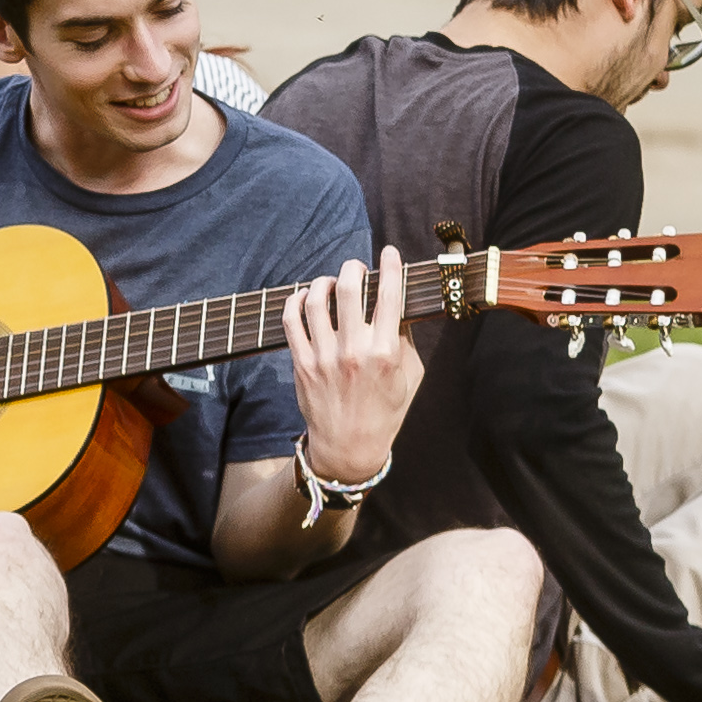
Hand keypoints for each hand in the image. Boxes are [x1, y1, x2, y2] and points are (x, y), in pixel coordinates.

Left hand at [279, 248, 420, 485]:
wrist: (349, 448)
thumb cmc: (385, 412)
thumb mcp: (410, 378)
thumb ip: (406, 340)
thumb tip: (399, 306)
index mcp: (386, 352)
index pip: (389, 296)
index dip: (390, 267)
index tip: (390, 253)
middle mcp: (354, 351)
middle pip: (349, 288)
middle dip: (353, 267)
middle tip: (356, 267)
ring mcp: (324, 356)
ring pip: (317, 299)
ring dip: (324, 281)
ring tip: (330, 281)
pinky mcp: (301, 363)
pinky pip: (291, 319)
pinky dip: (297, 299)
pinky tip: (306, 296)